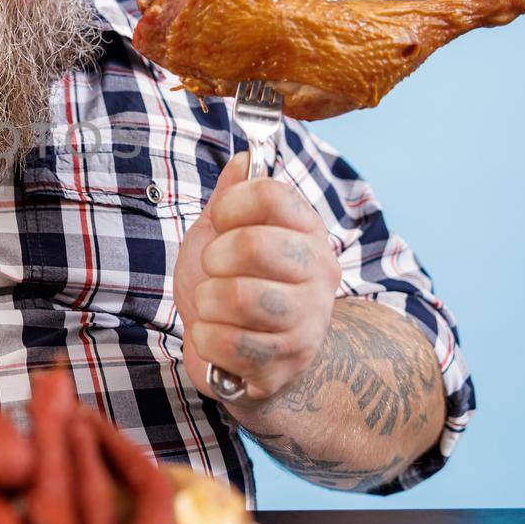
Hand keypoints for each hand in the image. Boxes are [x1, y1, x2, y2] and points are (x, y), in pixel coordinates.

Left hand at [174, 153, 339, 404]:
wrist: (242, 357)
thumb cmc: (233, 284)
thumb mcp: (224, 233)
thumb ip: (232, 195)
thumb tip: (245, 158)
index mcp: (306, 232)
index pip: (272, 194)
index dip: (232, 203)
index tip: (221, 220)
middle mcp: (318, 274)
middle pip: (255, 245)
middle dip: (216, 257)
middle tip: (215, 269)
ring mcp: (306, 323)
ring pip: (239, 297)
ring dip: (207, 300)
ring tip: (213, 305)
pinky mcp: (285, 365)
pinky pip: (227, 343)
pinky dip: (205, 338)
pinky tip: (215, 336)